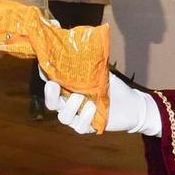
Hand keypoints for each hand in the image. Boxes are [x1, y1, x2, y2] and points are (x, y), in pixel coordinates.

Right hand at [42, 72, 160, 135]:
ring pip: (64, 116)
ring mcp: (78, 117)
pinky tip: (93, 108)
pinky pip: (80, 126)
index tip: (43, 68)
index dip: (46, 76)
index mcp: (69, 90)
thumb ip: (89, 65)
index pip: (52, 83)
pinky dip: (85, 117)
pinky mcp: (88, 127)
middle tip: (52, 85)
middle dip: (50, 95)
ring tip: (81, 96)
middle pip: (52, 103)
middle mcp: (70, 105)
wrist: (131, 105)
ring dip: (71, 106)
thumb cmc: (113, 88)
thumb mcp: (100, 73)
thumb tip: (80, 47)